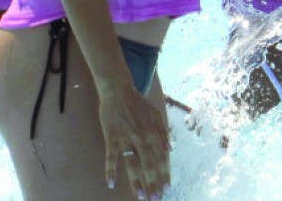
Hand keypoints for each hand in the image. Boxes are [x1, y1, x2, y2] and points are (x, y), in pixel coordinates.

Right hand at [100, 85, 169, 199]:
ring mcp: (125, 138)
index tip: (167, 188)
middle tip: (156, 198)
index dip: (164, 173)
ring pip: (132, 164)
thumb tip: (170, 150)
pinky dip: (110, 169)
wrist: (118, 90)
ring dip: (136, 181)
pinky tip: (111, 183)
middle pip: (148, 164)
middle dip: (153, 182)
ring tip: (141, 196)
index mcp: (153, 132)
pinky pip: (111, 156)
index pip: (161, 157)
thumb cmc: (138, 103)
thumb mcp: (156, 114)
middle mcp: (141, 138)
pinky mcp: (111, 137)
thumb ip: (163, 132)